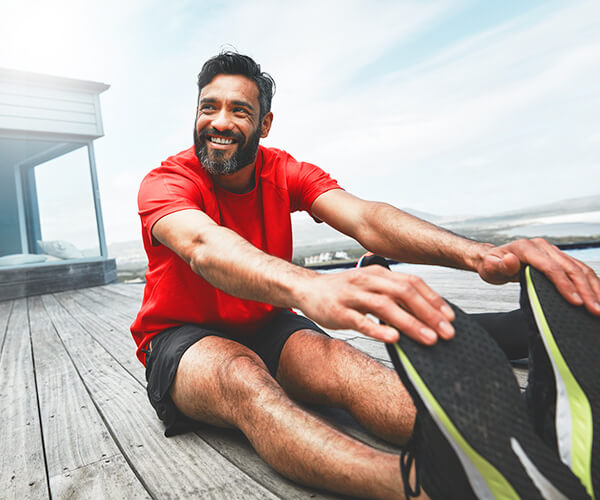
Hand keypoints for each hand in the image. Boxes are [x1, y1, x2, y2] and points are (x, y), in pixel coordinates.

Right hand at [297, 265, 455, 344]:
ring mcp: (352, 295)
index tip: (450, 316)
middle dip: (429, 313)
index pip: (412, 282)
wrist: (307, 290)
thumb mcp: (370, 286)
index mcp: (378, 273)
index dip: (434, 299)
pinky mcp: (338, 311)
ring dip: (410, 323)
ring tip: (428, 338)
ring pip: (385, 306)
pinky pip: (360, 320)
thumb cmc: (342, 291)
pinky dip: (378, 329)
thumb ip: (393, 295)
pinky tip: (393, 339)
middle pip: (404, 292)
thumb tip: (423, 311)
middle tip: (447, 331)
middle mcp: (367, 281)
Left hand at [477, 238, 599, 314]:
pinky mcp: (559, 258)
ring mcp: (552, 251)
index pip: (551, 267)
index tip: (575, 301)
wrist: (493, 257)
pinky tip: (598, 295)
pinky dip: (592, 283)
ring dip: (594, 288)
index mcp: (527, 247)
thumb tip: (510, 260)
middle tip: (595, 309)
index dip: (565, 285)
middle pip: (570, 268)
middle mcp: (543, 247)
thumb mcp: (489, 266)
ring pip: (580, 268)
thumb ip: (498, 265)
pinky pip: (580, 269)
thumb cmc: (491, 264)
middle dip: (586, 290)